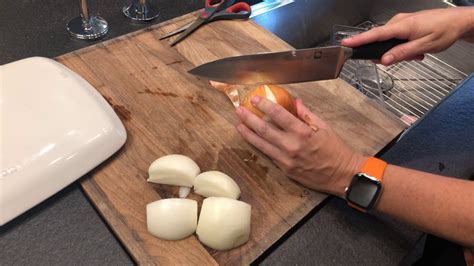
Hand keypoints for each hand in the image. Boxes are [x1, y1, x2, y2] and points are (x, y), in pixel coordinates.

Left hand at [235, 96, 364, 197]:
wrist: (342, 175)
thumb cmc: (336, 150)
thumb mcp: (324, 127)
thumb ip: (307, 114)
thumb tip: (295, 102)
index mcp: (303, 132)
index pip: (278, 114)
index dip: (264, 105)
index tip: (255, 99)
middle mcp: (292, 146)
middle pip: (264, 129)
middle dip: (249, 118)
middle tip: (239, 110)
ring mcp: (286, 159)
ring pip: (262, 144)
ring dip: (248, 134)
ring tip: (239, 125)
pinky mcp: (285, 170)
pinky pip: (269, 155)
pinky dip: (259, 146)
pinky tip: (252, 140)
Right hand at [342, 7, 473, 64]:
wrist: (459, 21)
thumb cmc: (445, 31)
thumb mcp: (424, 46)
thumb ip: (402, 53)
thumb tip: (384, 60)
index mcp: (402, 26)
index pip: (375, 34)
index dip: (359, 40)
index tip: (345, 44)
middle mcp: (399, 22)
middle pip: (381, 40)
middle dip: (390, 53)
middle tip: (409, 57)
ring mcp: (402, 22)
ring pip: (390, 41)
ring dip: (400, 51)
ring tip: (418, 53)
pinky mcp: (405, 24)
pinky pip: (397, 38)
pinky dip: (404, 46)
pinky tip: (417, 49)